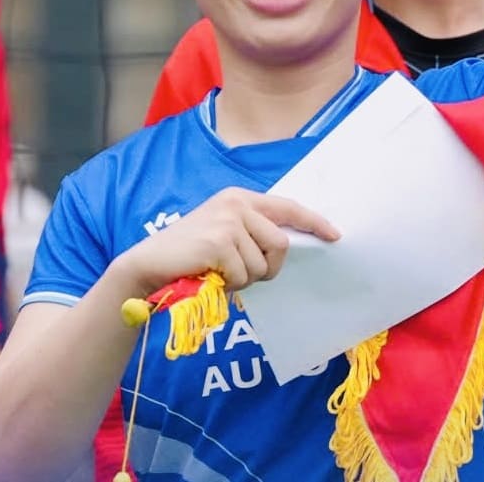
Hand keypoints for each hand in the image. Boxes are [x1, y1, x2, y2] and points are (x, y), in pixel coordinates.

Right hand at [122, 187, 339, 292]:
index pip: (287, 207)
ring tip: (219, 271)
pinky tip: (209, 275)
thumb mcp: (224, 232)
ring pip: (262, 265)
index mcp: (240, 197)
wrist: (149, 263)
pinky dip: (229, 285)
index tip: (334, 234)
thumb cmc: (190, 254)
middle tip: (241, 273)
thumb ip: (252, 232)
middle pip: (281, 244)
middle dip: (267, 267)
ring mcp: (228, 221)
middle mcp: (236, 203)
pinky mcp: (219, 241)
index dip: (313, 222)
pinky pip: (243, 276)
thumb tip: (289, 247)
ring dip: (244, 279)